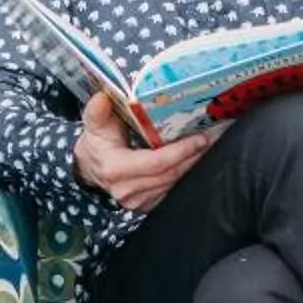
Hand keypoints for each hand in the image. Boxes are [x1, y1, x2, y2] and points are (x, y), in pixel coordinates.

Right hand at [72, 94, 213, 213]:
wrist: (90, 168)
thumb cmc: (97, 144)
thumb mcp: (94, 125)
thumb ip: (97, 112)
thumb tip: (101, 98)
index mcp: (116, 169)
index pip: (156, 163)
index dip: (180, 151)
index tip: (200, 138)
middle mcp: (128, 190)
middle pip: (170, 174)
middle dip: (193, 156)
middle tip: (212, 138)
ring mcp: (138, 201)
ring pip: (174, 184)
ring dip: (192, 166)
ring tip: (208, 147)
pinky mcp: (147, 205)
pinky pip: (171, 190)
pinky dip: (184, 174)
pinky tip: (194, 160)